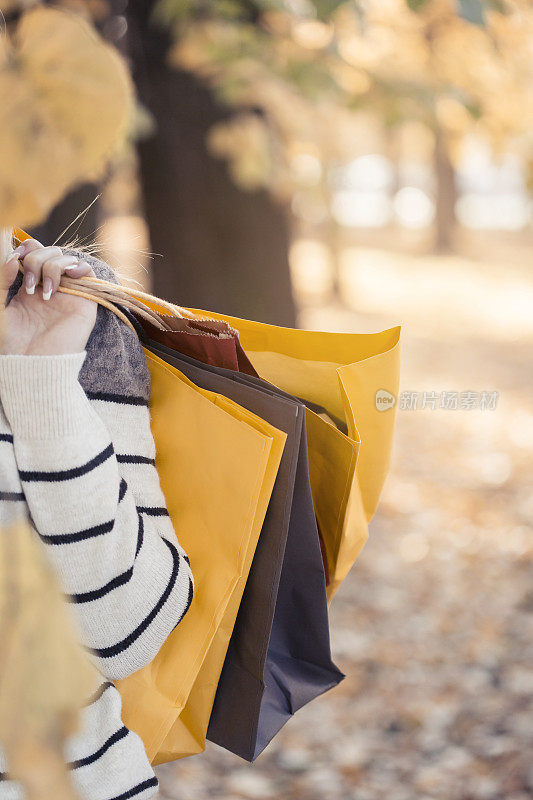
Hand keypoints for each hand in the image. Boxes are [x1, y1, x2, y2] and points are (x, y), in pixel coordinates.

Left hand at [0, 238, 96, 355]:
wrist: (34, 364)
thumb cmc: (13, 343)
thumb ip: (0, 282)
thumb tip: (14, 258)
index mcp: (28, 286)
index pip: (31, 253)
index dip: (25, 248)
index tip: (15, 258)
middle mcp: (49, 286)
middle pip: (47, 252)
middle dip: (35, 260)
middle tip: (27, 285)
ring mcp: (67, 292)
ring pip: (65, 258)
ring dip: (52, 267)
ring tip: (46, 293)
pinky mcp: (84, 301)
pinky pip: (88, 272)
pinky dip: (79, 266)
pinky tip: (68, 277)